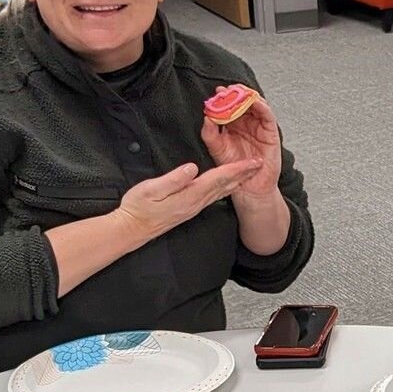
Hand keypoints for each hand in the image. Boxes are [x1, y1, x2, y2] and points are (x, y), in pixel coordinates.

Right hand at [116, 159, 260, 243]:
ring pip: (222, 191)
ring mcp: (194, 207)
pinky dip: (225, 187)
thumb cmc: (138, 207)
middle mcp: (196, 202)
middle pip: (226, 185)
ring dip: (237, 181)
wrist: (132, 229)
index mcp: (190, 195)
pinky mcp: (189, 209)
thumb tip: (191, 168)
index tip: (253, 162)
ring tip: (250, 173)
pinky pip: (214, 196)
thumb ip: (173, 179)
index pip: (219, 178)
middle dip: (244, 174)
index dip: (237, 169)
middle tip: (260, 164)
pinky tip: (228, 185)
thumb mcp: (151, 190)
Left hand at [201, 94, 281, 201]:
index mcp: (233, 125)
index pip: (230, 105)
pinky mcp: (271, 132)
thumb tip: (207, 117)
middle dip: (236, 93)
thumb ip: (210, 134)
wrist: (249, 187)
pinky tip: (255, 102)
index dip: (224, 97)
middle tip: (229, 90)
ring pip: (257, 105)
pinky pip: (268, 116)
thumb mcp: (216, 149)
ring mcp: (259, 127)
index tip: (218, 92)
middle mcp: (246, 124)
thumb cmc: (234, 170)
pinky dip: (263, 107)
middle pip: (244, 102)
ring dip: (249, 96)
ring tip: (241, 93)